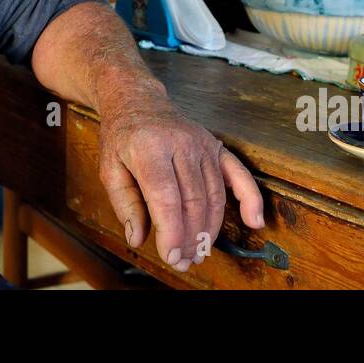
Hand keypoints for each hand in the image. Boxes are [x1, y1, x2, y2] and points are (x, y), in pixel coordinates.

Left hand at [97, 97, 264, 272]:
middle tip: (183, 261)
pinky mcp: (216, 146)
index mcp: (149, 147)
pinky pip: (238, 174)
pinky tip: (254, 220)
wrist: (138, 101)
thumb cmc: (122, 137)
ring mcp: (202, 143)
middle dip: (190, 238)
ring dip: (209, 230)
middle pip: (193, 201)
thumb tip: (138, 238)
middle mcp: (180, 143)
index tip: (170, 255)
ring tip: (198, 253)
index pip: (166, 197)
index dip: (172, 232)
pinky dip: (250, 199)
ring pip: (214, 195)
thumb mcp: (109, 169)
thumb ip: (125, 205)